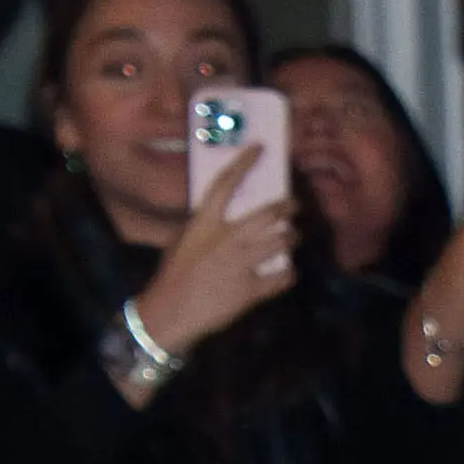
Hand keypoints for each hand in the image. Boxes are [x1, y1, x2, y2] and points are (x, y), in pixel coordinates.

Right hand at [128, 146, 299, 364]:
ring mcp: (239, 265)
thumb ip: (205, 225)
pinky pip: (283, 276)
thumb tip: (227, 210)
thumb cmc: (174, 275)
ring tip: (291, 238)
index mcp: (203, 225)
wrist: (168, 314)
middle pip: (269, 213)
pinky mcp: (250, 290)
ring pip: (283, 241)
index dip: (244, 163)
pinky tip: (285, 273)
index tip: (261, 148)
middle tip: (294, 208)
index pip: (225, 185)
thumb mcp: (183, 241)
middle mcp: (224, 240)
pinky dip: (288, 274)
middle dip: (289, 207)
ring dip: (292, 238)